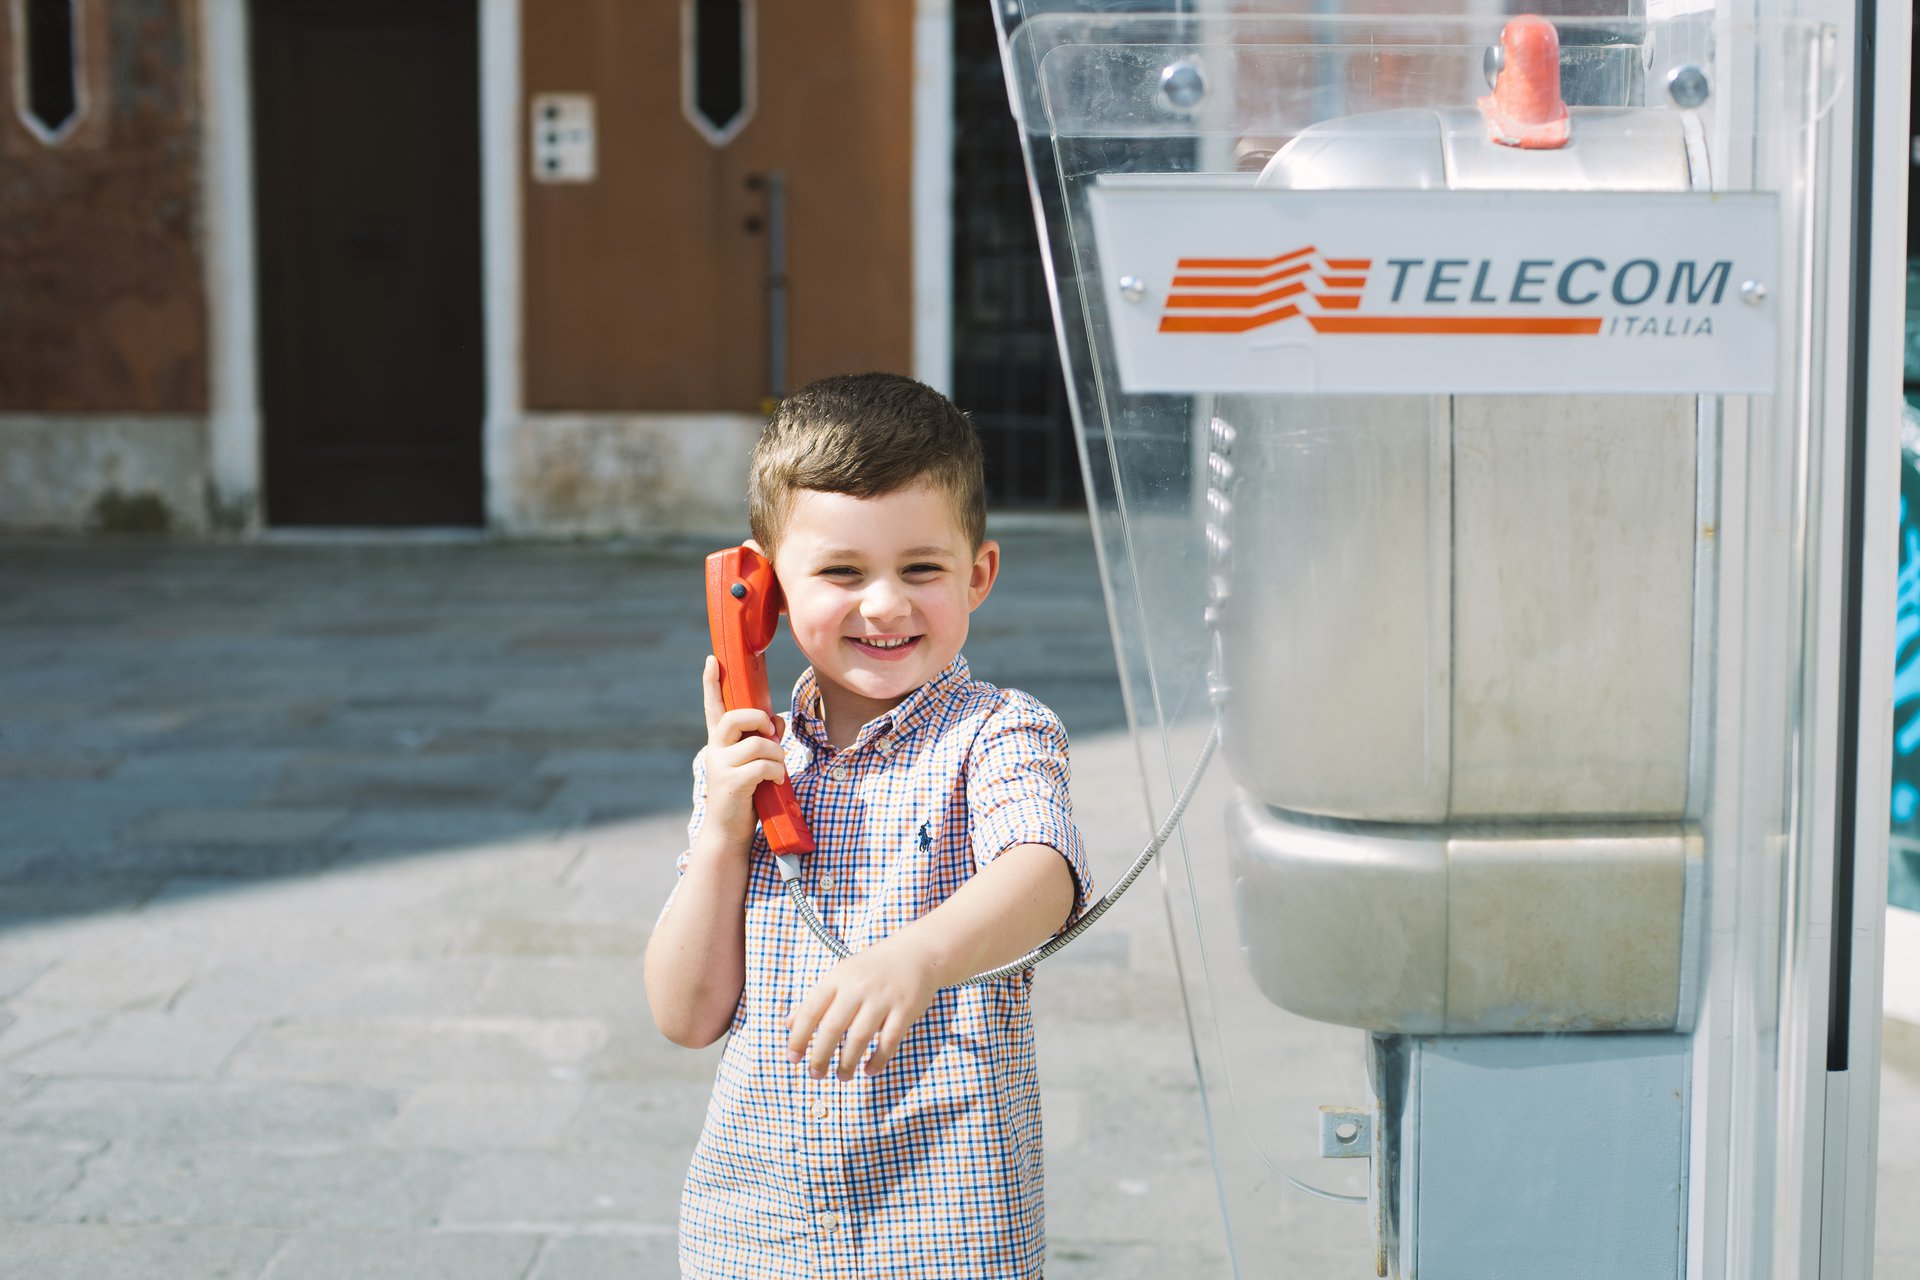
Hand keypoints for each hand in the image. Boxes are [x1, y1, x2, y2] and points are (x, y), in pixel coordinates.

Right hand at [699, 655, 787, 846]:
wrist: (729, 831)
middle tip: (770, 733)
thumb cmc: (745, 794)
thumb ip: (764, 739)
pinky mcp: (732, 783)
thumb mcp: (754, 763)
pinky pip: (763, 766)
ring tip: (776, 769)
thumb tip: (778, 720)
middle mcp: (715, 750)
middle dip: (759, 720)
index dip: (711, 682)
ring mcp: (720, 766)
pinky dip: (776, 772)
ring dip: (776, 754)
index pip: (713, 706)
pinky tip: (775, 782)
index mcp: (719, 742)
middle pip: (735, 718)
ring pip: (757, 744)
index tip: (712, 659)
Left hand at [786, 936, 939, 1080]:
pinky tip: (869, 1071)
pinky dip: (878, 1060)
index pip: (811, 1010)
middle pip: (833, 1027)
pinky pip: (889, 1041)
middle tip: (814, 1075)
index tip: (792, 1058)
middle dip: (820, 1055)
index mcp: (838, 978)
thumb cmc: (873, 968)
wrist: (917, 952)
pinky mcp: (905, 1009)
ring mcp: (883, 998)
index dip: (798, 1037)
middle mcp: (858, 987)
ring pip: (859, 1037)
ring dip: (847, 1062)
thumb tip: (789, 1024)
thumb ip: (815, 1000)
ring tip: (841, 1077)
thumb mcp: (841, 976)